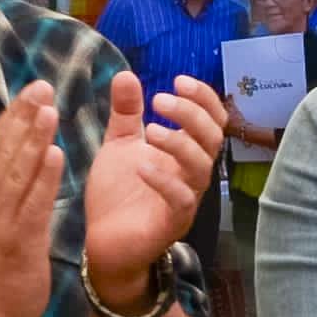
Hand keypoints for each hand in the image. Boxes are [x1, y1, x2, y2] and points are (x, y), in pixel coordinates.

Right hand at [0, 82, 67, 316]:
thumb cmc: (2, 265)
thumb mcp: (4, 219)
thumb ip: (11, 190)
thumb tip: (24, 157)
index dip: (15, 117)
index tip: (33, 87)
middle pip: (5, 152)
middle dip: (23, 117)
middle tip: (42, 84)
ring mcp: (2, 222)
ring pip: (16, 173)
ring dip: (32, 139)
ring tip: (49, 109)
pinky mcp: (18, 241)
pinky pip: (32, 205)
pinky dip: (43, 179)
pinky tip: (56, 154)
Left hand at [84, 70, 227, 304]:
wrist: (104, 242)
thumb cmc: (117, 194)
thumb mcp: (119, 145)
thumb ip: (126, 113)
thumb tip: (126, 74)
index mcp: (183, 153)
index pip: (211, 120)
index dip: (203, 99)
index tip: (178, 81)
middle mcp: (191, 174)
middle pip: (212, 139)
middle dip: (192, 115)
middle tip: (161, 101)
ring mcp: (186, 199)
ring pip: (202, 167)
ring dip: (179, 143)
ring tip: (150, 130)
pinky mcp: (172, 222)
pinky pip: (181, 199)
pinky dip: (164, 180)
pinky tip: (142, 166)